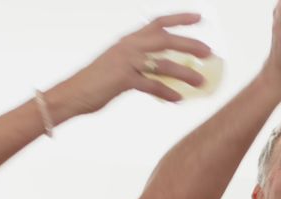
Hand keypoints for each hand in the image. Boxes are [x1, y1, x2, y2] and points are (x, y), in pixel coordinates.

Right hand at [48, 13, 212, 117]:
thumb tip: (159, 68)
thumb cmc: (96, 81)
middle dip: (189, 44)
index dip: (179, 18)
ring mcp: (126, 62)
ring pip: (163, 64)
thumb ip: (138, 62)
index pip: (157, 23)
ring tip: (201, 81)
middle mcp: (129, 46)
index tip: (199, 18)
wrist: (72, 93)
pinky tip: (178, 98)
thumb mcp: (118, 64)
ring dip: (185, 73)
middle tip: (208, 52)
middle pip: (165, 40)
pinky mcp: (123, 79)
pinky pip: (151, 85)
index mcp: (129, 40)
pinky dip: (167, 92)